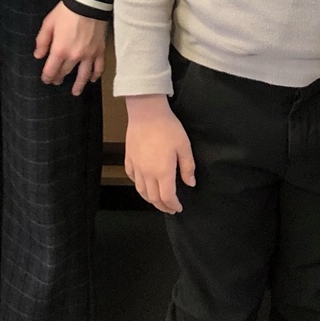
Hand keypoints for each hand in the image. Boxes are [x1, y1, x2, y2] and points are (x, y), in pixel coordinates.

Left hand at [34, 3, 106, 94]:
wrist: (89, 3)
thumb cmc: (66, 12)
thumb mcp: (48, 23)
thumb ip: (42, 41)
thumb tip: (38, 56)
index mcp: (59, 50)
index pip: (51, 70)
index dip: (47, 77)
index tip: (46, 80)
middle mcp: (74, 56)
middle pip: (65, 72)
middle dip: (59, 78)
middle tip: (57, 81)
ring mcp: (89, 55)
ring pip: (83, 75)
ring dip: (78, 85)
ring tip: (76, 92)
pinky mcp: (99, 51)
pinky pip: (98, 67)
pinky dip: (95, 75)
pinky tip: (92, 79)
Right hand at [124, 94, 195, 213]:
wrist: (146, 112)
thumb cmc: (167, 127)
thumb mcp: (184, 146)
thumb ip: (187, 167)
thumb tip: (190, 183)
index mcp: (163, 172)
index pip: (167, 197)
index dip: (173, 205)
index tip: (178, 207)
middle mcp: (147, 173)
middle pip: (153, 198)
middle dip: (162, 206)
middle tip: (170, 208)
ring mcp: (136, 166)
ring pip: (141, 190)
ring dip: (150, 199)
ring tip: (157, 200)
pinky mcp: (129, 158)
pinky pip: (132, 177)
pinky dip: (138, 185)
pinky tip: (143, 183)